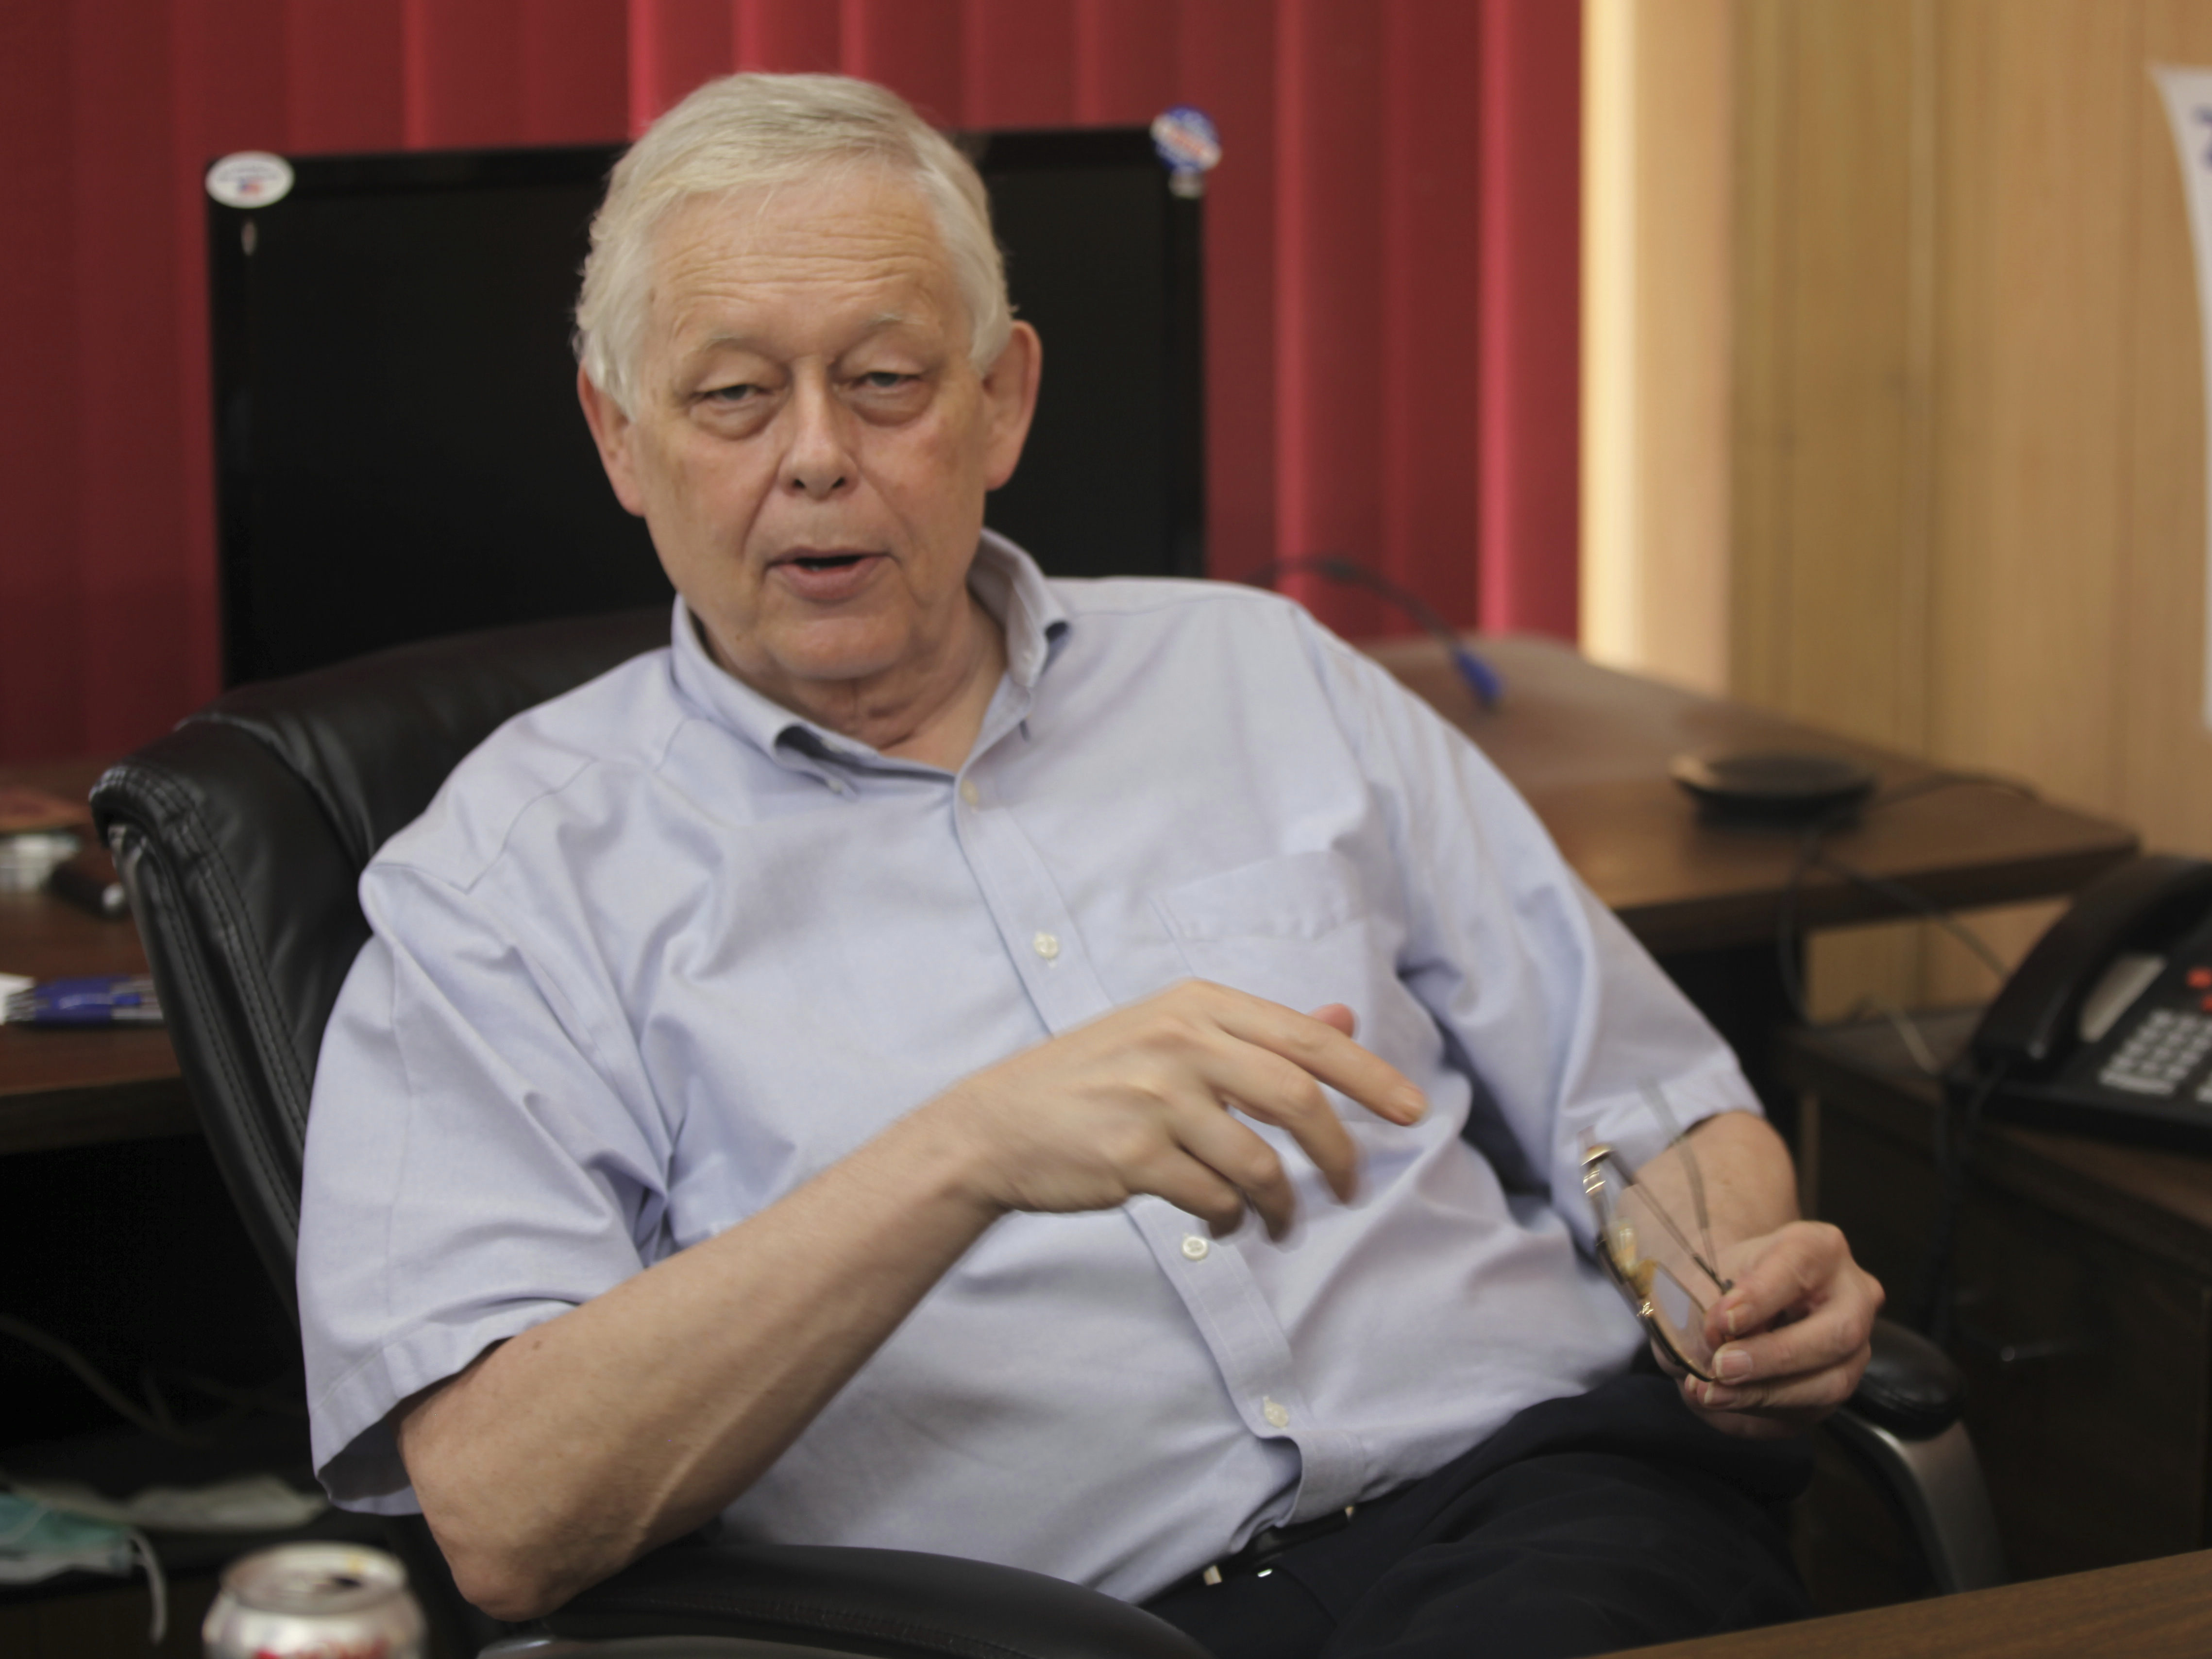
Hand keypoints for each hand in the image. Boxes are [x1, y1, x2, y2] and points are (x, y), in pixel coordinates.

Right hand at [924, 980, 1427, 1240]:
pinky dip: (1231, 1221)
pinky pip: (1215, 1200)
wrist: (995, 1126)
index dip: (1371, 1076)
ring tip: (1277, 1223)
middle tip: (1350, 1189)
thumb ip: (1257, 1031)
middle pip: (1299, 1098)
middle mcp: (1181, 1041)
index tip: (1414, 1110)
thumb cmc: (1092, 1080)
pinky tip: (1221, 1223)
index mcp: (1197, 1003)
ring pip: (1260, 1162)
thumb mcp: (1171, 1032)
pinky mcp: (1134, 1155)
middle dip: (1340, 1152)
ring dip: (1282, 1205)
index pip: (1307, 1038)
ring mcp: (1155, 1098)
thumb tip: (1342, 1018)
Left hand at [1677, 1221, 1883, 1437]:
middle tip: (1721, 1368)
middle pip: (1836, 1334)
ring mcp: (1854, 1346)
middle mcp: (1851, 1296)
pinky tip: (1724, 1405)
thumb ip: (1701, 1311)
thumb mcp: (1702, 1278)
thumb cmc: (1720, 1279)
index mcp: (1818, 1249)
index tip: (1722, 1321)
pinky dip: (1761, 1410)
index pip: (1799, 1267)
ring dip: (1765, 1395)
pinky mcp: (1837, 1385)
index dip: (1761, 1297)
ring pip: (1829, 1383)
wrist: (1731, 1296)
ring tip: (1711, 1394)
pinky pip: (1810, 1411)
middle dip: (1774, 1357)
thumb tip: (1703, 1361)